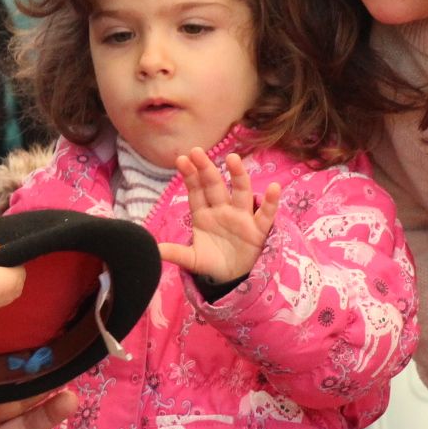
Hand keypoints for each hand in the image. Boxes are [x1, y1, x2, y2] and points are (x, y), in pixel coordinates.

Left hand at [156, 149, 282, 283]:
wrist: (231, 277)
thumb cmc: (211, 261)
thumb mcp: (192, 259)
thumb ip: (176, 253)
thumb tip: (153, 250)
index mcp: (204, 214)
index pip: (196, 192)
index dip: (190, 176)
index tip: (182, 159)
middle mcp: (223, 210)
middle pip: (215, 186)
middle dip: (206, 169)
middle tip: (197, 151)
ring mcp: (241, 217)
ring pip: (241, 192)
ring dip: (238, 176)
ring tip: (232, 158)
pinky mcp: (257, 229)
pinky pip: (265, 214)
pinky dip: (270, 202)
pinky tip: (274, 188)